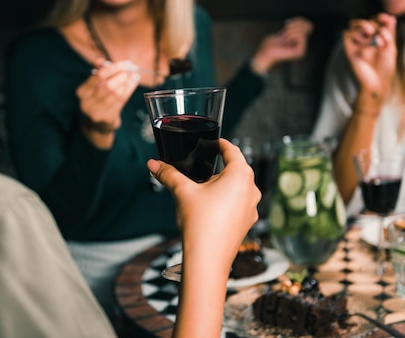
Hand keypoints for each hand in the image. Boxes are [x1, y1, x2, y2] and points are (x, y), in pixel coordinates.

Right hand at [76, 60, 139, 138]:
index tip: (127, 63)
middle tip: (133, 69)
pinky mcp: (106, 118)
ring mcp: (96, 111)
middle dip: (122, 74)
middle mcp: (87, 102)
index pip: (99, 75)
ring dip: (127, 83)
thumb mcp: (96, 86)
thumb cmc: (99, 100)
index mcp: (82, 91)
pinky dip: (128, 91)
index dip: (115, 67)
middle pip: (107, 85)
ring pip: (115, 94)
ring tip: (135, 75)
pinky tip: (133, 84)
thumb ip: (98, 72)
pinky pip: (120, 102)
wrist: (98, 125)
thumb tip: (100, 60)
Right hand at [148, 139, 259, 267]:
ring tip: (202, 188)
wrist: (207, 260)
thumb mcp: (182, 192)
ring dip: (222, 184)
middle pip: (236, 169)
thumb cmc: (199, 223)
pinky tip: (209, 207)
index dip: (220, 144)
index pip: (232, 150)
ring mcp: (252, 208)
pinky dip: (225, 200)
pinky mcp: (247, 222)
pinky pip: (238, 204)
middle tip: (200, 165)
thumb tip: (152, 163)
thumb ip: (168, 174)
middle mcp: (252, 189)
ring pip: (237, 187)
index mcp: (241, 175)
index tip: (211, 142)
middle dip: (218, 166)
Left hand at [251, 16, 313, 74]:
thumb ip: (293, 26)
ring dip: (290, 31)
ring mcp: (302, 49)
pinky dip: (291, 35)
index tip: (287, 22)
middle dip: (294, 24)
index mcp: (299, 40)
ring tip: (283, 37)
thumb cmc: (271, 44)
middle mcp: (302, 45)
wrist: (265, 53)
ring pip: (303, 31)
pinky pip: (301, 37)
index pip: (308, 25)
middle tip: (284, 30)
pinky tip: (285, 41)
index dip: (299, 20)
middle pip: (308, 26)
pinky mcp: (300, 52)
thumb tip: (301, 20)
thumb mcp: (283, 31)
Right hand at [343, 13, 396, 111]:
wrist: (378, 81)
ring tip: (370, 31)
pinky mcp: (349, 49)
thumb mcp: (391, 48)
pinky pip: (346, 34)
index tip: (387, 19)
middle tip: (378, 32)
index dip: (381, 17)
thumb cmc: (386, 67)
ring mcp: (357, 43)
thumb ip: (390, 33)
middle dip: (374, 23)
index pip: (377, 20)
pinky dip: (354, 34)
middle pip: (366, 21)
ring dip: (362, 24)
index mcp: (378, 36)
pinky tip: (363, 42)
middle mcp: (367, 38)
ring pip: (353, 24)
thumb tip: (391, 17)